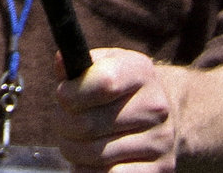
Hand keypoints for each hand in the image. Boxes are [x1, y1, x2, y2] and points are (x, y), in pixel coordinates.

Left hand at [49, 48, 177, 171]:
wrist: (159, 119)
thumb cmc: (120, 90)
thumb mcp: (104, 66)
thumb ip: (81, 64)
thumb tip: (62, 61)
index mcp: (141, 72)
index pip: (103, 82)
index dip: (71, 92)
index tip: (62, 95)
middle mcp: (155, 106)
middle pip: (88, 123)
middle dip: (63, 124)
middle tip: (64, 122)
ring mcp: (160, 141)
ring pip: (93, 153)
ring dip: (73, 149)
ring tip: (76, 140)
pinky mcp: (160, 169)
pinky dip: (88, 170)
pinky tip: (91, 160)